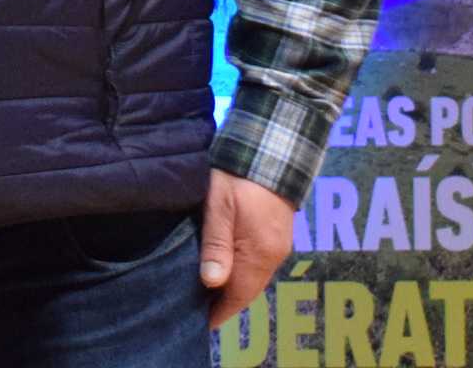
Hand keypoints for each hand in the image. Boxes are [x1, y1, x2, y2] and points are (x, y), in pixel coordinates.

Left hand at [201, 169, 294, 329]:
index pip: (238, 296)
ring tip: (204, 292)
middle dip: (222, 303)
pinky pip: (258, 265)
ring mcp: (278, 247)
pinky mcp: (278, 236)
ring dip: (232, 287)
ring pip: (253, 278)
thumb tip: (212, 283)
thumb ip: (216, 244)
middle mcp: (273, 257)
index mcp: (259, 254)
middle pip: (246, 291)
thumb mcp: (220, 207)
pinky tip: (224, 269)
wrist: (273, 148)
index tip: (196, 323)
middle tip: (194, 308)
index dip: (218, 312)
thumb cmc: (239, 176)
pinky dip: (241, 273)